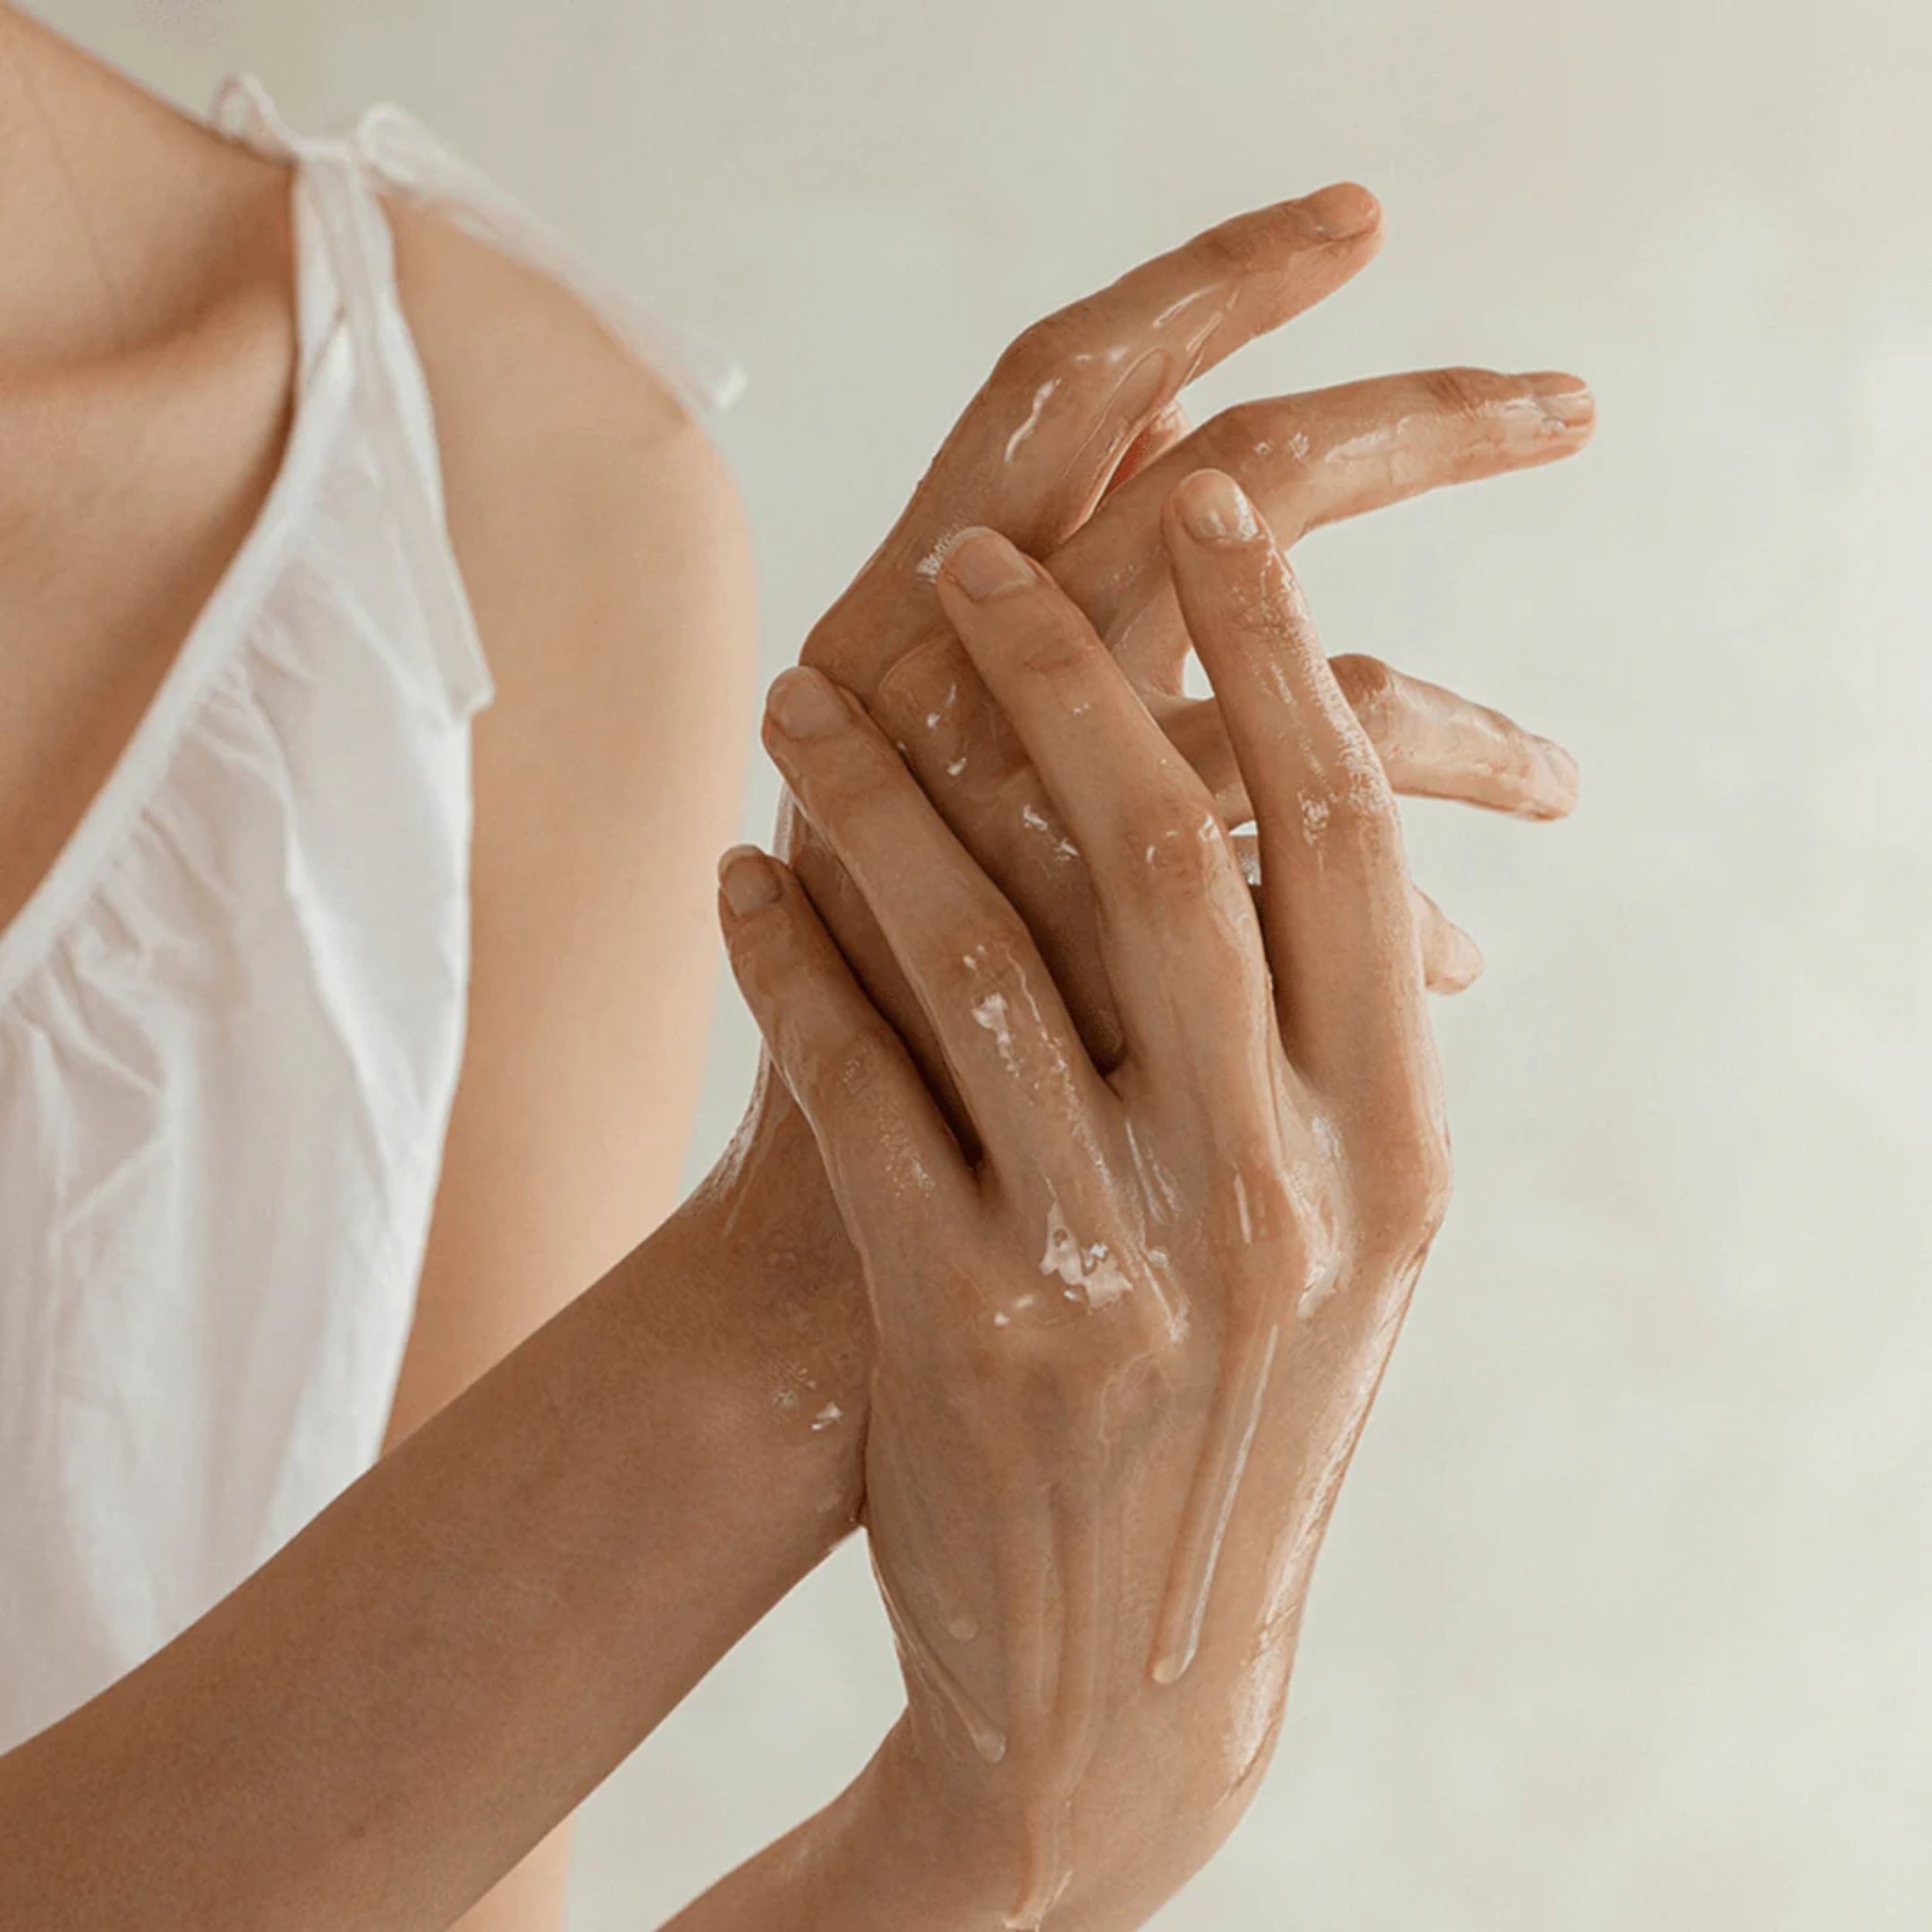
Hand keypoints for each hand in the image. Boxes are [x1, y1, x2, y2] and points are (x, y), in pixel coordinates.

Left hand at [719, 474, 1454, 1929]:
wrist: (1133, 1687)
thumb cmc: (1241, 1414)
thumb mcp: (1345, 1242)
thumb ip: (1335, 1042)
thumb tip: (1294, 797)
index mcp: (1394, 1148)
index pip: (1342, 828)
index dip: (1278, 638)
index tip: (1212, 489)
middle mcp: (1276, 1194)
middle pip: (1160, 845)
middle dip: (1062, 661)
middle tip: (963, 550)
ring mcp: (1119, 1266)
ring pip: (976, 944)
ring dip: (869, 791)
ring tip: (798, 689)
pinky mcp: (967, 1332)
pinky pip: (856, 1090)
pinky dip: (787, 959)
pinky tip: (737, 874)